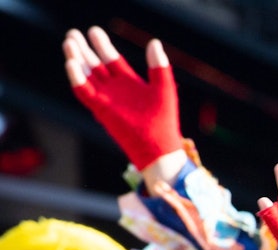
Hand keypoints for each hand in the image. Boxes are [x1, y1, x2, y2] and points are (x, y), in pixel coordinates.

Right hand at [63, 26, 184, 170]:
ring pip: (86, 76)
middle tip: (73, 34)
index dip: (102, 45)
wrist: (159, 147)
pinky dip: (77, 78)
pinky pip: (84, 92)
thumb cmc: (164, 120)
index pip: (112, 60)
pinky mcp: (101, 110)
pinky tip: (71, 63)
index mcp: (129, 83)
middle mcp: (115, 90)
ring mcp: (106, 99)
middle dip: (84, 50)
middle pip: (95, 65)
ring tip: (69, 43)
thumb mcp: (164, 88)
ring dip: (76, 59)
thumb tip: (154, 42)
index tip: (94, 31)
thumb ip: (159, 66)